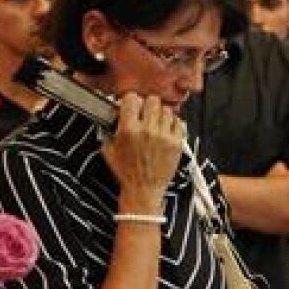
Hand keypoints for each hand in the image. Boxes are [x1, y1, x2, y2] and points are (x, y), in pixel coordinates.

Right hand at [105, 93, 183, 210]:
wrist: (144, 190)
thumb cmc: (127, 173)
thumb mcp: (109, 150)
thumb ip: (109, 130)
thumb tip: (111, 115)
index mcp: (129, 130)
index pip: (132, 98)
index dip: (131, 100)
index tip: (132, 105)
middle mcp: (148, 131)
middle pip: (152, 100)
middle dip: (148, 106)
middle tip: (145, 114)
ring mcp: (164, 136)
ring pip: (167, 110)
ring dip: (161, 115)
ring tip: (156, 124)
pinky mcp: (177, 143)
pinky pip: (179, 122)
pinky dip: (173, 124)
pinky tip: (166, 131)